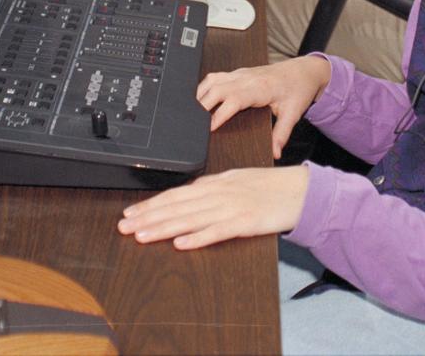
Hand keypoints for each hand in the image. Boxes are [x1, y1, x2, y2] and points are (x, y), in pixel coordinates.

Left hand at [117, 165, 309, 248]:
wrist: (300, 190)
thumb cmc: (270, 186)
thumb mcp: (236, 180)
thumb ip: (212, 188)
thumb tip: (189, 195)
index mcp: (215, 183)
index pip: (175, 194)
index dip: (151, 204)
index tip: (131, 212)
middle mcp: (218, 193)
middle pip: (176, 206)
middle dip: (148, 216)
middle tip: (124, 226)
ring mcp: (230, 208)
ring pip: (189, 219)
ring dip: (163, 227)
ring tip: (141, 235)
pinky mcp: (244, 223)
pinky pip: (216, 232)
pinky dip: (197, 238)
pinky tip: (181, 244)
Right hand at [197, 55, 330, 157]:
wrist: (303, 71)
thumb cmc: (297, 89)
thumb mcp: (293, 114)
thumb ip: (282, 134)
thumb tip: (275, 153)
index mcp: (260, 88)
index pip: (233, 99)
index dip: (219, 113)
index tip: (209, 127)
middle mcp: (246, 78)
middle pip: (216, 88)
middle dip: (202, 106)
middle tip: (194, 125)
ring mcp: (240, 73)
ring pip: (212, 80)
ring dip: (200, 95)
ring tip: (191, 114)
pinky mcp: (237, 73)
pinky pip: (215, 77)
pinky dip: (204, 87)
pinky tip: (200, 100)